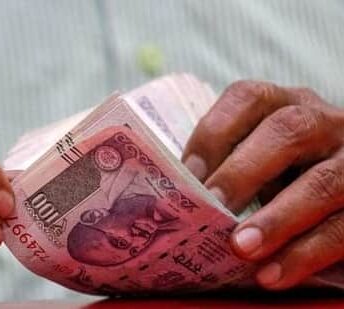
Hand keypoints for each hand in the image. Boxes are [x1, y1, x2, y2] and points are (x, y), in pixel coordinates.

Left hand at [182, 80, 343, 289]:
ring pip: (323, 181)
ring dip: (277, 218)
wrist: (339, 191)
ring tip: (241, 247)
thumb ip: (226, 166)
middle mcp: (323, 122)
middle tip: (213, 207)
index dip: (214, 134)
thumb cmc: (281, 175)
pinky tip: (272, 275)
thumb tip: (177, 196)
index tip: (187, 174)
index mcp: (284, 105)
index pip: (248, 98)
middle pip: (288, 131)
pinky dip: (306, 253)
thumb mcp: (254, 159)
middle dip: (243, 172)